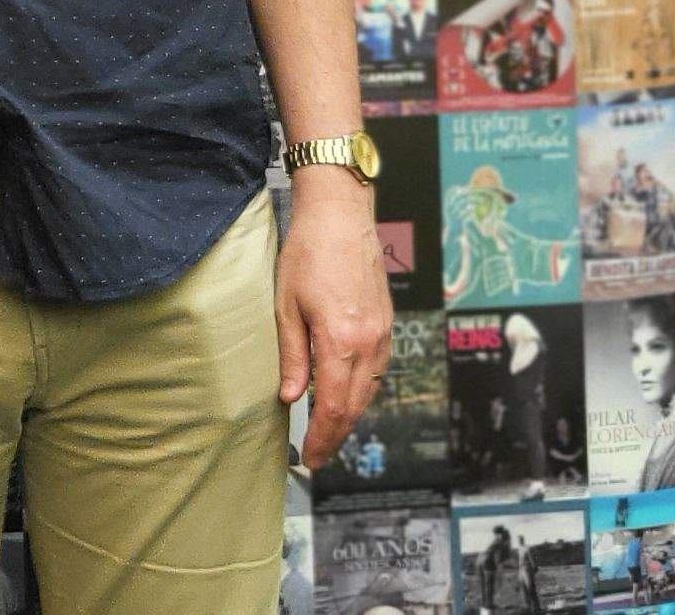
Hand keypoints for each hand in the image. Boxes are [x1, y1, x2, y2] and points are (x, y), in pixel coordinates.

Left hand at [275, 179, 392, 469]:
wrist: (341, 216)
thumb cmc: (308, 254)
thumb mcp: (286, 306)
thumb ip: (292, 356)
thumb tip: (290, 398)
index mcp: (341, 341)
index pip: (332, 406)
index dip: (321, 437)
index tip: (310, 458)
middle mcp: (369, 343)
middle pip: (354, 406)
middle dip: (335, 435)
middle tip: (317, 456)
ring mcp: (383, 334)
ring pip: (369, 391)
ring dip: (349, 416)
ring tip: (328, 433)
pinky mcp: (387, 324)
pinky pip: (377, 370)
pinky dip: (361, 392)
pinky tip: (346, 397)